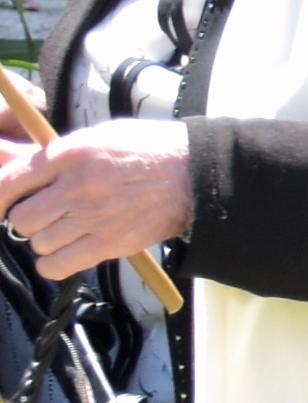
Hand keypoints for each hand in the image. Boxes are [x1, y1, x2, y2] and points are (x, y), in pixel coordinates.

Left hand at [0, 122, 191, 277]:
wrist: (194, 173)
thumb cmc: (147, 150)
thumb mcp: (98, 137)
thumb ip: (58, 155)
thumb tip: (20, 171)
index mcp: (70, 155)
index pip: (10, 182)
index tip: (0, 205)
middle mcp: (77, 187)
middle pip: (22, 218)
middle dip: (27, 218)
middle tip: (45, 212)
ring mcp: (93, 218)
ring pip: (38, 242)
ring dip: (45, 238)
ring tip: (65, 229)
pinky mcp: (110, 243)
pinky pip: (57, 265)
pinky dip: (53, 263)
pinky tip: (65, 251)